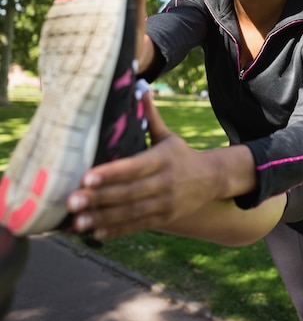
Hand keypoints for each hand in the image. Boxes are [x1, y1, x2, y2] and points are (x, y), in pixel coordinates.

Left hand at [67, 92, 220, 238]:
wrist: (212, 179)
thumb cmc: (181, 154)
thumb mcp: (168, 136)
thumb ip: (151, 117)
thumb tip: (142, 89)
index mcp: (163, 159)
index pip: (134, 167)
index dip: (110, 174)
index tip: (86, 177)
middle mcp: (165, 182)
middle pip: (129, 193)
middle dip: (99, 198)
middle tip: (72, 201)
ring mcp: (165, 203)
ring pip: (131, 213)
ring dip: (103, 218)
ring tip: (77, 221)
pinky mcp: (165, 218)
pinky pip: (138, 226)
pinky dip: (116, 230)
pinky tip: (95, 232)